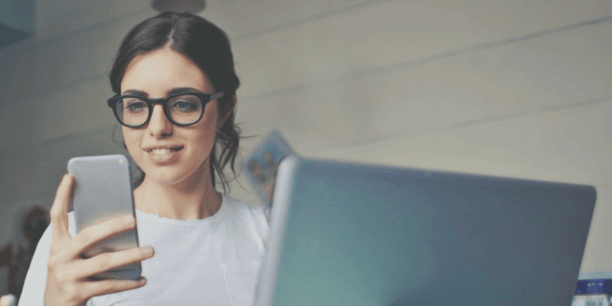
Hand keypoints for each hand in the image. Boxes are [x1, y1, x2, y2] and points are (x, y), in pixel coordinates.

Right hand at [44, 174, 154, 305]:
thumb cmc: (72, 277)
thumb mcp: (73, 258)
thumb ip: (89, 243)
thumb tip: (125, 226)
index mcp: (57, 246)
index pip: (57, 216)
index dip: (62, 196)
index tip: (70, 176)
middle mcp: (58, 259)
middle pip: (88, 237)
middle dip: (112, 226)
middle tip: (133, 219)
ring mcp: (66, 277)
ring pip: (103, 262)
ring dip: (130, 255)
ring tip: (150, 250)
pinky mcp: (76, 294)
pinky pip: (108, 285)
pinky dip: (128, 282)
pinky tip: (143, 279)